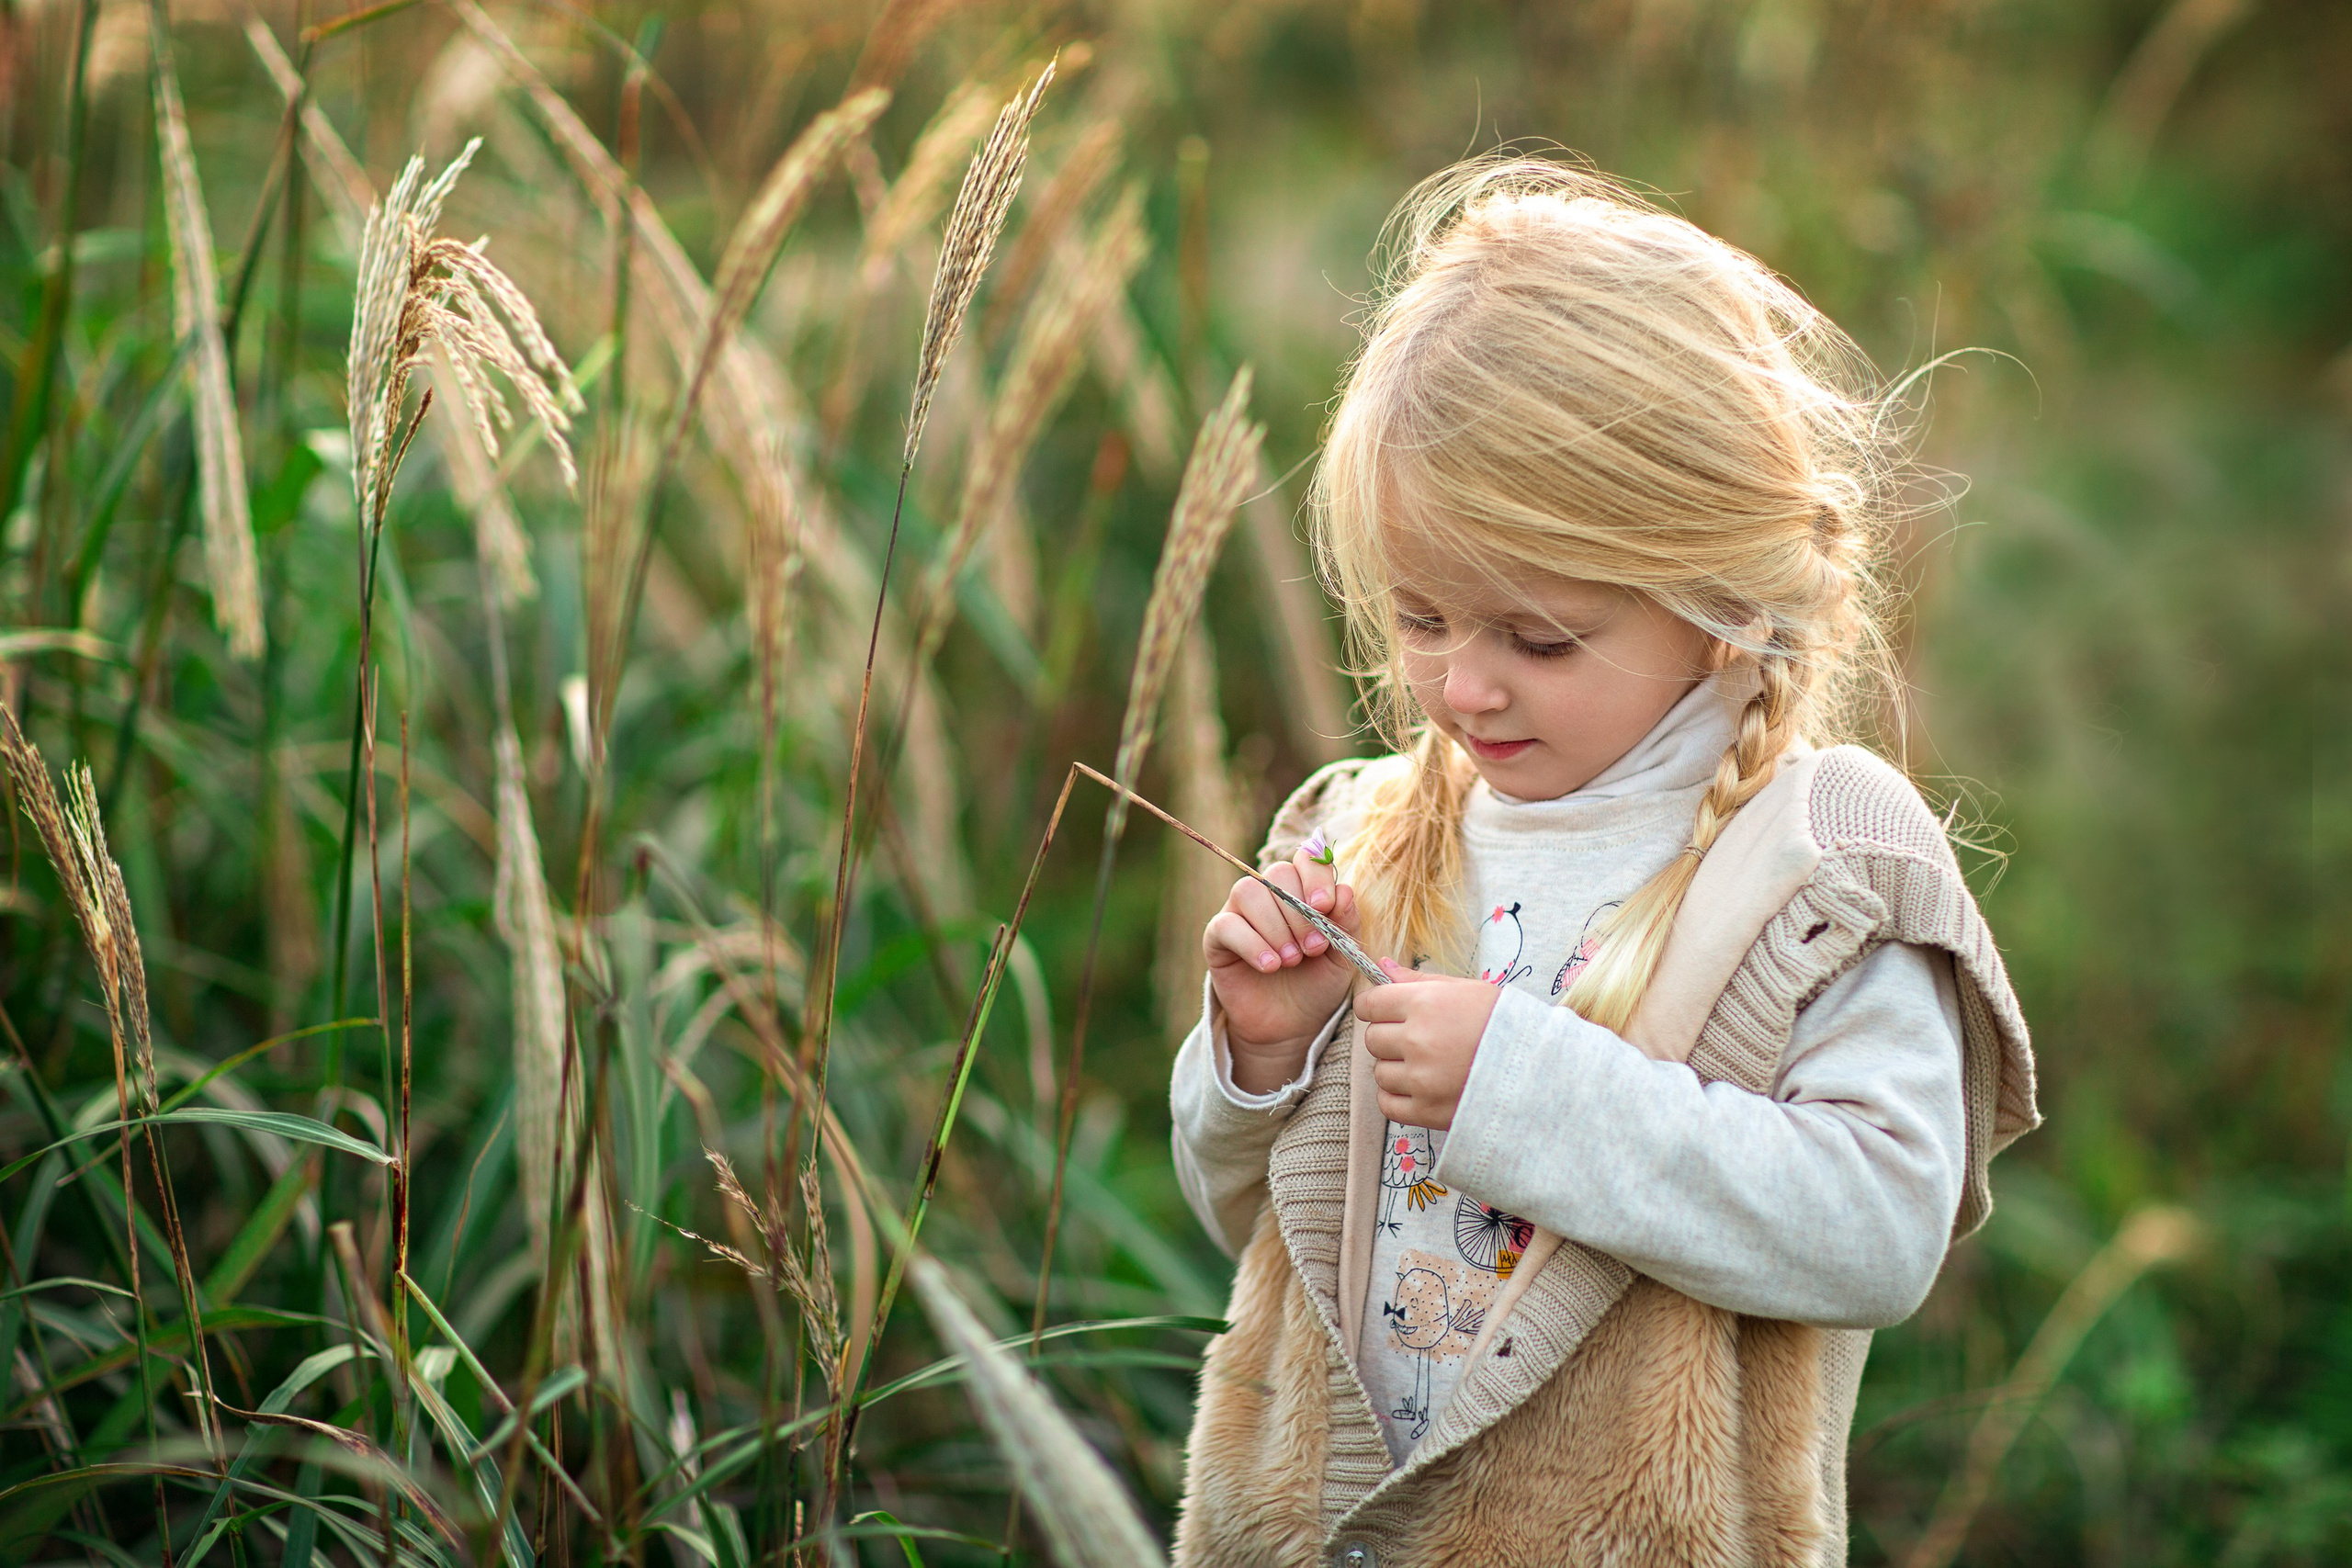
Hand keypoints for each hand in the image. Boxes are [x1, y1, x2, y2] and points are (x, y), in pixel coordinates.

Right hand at [1203, 841, 1359, 1094]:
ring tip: (1291, 961)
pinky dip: (1252, 944)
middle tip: (1314, 949)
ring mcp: (1240, 913)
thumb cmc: (1317, 984)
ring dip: (1275, 926)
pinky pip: (1227, 925)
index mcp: (1302, 889)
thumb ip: (1345, 922)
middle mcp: (1269, 894)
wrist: (1292, 1026)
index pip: (1306, 857)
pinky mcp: (1217, 938)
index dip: (1316, 875)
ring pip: (1248, 891)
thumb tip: (1345, 890)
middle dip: (1300, 912)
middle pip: (1278, 873)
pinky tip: (1270, 966)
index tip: (1325, 906)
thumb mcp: (1342, 955)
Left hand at [1355, 959, 1499, 1130]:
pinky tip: (1421, 1088)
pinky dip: (1398, 1097)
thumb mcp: (1468, 990)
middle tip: (1417, 1039)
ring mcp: (1421, 1079)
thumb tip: (1381, 967)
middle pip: (1372, 1039)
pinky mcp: (1426, 1111)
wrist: (1542, 1072)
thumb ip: (1420, 980)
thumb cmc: (1508, 1025)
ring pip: (1379, 1072)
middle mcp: (1418, 1041)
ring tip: (1427, 1065)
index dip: (1376, 1007)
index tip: (1386, 1012)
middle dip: (1388, 1037)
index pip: (1370, 1004)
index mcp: (1426, 1004)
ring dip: (1396, 1069)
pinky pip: (1387, 1104)